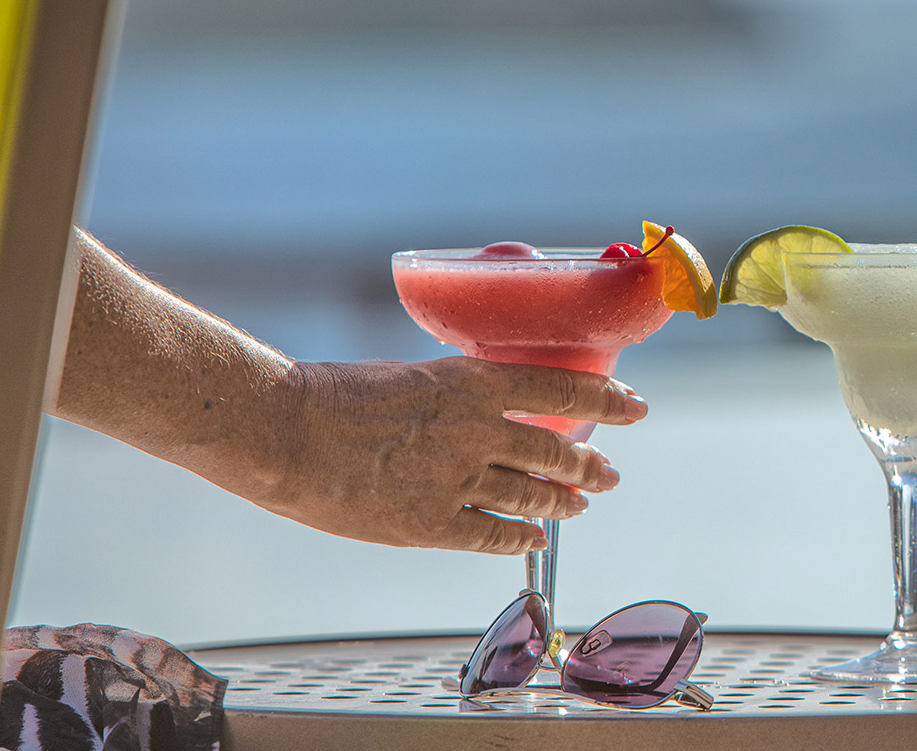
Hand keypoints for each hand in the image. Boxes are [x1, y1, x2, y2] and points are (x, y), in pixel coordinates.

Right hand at [227, 357, 647, 553]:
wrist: (281, 431)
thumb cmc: (330, 396)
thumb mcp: (408, 376)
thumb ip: (453, 396)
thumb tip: (482, 410)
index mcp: (471, 383)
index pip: (562, 387)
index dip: (606, 399)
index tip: (635, 407)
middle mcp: (476, 431)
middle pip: (556, 451)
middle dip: (590, 465)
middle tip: (608, 473)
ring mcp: (457, 479)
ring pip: (532, 496)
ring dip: (562, 502)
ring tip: (579, 504)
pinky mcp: (430, 523)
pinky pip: (492, 536)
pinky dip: (520, 539)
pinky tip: (533, 540)